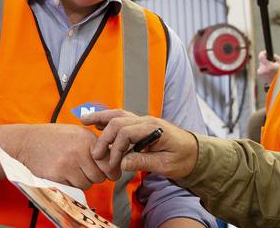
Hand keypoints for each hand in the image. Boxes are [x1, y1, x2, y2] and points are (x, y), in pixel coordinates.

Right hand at [15, 124, 108, 189]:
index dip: (111, 170)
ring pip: (87, 184)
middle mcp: (79, 152)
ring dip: (83, 180)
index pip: (109, 162)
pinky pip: (73, 187)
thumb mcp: (77, 133)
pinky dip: (71, 183)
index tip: (111, 172)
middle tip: (87, 169)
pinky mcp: (57, 176)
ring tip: (73, 169)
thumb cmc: (54, 137)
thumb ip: (95, 145)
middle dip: (96, 176)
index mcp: (87, 139)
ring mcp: (67, 165)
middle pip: (99, 176)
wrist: (28, 141)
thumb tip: (114, 161)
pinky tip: (64, 172)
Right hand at [83, 110, 198, 179]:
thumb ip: (143, 162)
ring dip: (102, 118)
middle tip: (95, 154)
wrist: (195, 153)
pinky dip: (109, 119)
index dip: (115, 149)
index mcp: (154, 129)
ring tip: (84, 120)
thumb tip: (121, 163)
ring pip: (119, 114)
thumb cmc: (183, 159)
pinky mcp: (141, 125)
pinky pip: (122, 118)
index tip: (112, 164)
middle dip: (104, 137)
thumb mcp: (166, 165)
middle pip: (119, 121)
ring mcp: (144, 121)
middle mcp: (147, 120)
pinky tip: (98, 122)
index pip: (126, 133)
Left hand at [257, 51, 279, 84]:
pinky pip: (261, 69)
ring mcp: (260, 73)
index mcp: (268, 66)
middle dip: (266, 61)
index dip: (263, 53)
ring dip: (265, 65)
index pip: (261, 56)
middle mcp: (263, 70)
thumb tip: (268, 53)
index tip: (265, 53)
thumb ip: (274, 56)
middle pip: (261, 60)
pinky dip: (264, 69)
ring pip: (261, 65)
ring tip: (271, 69)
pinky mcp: (260, 75)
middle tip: (272, 63)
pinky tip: (269, 72)